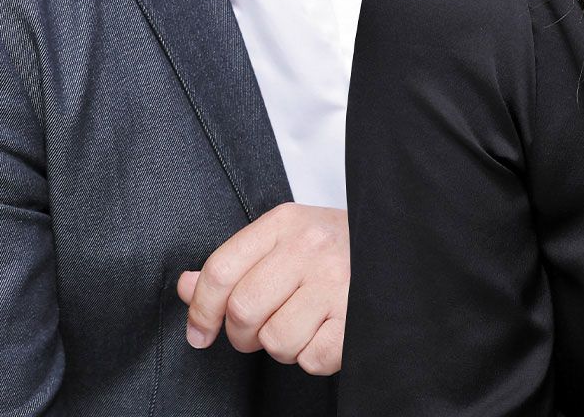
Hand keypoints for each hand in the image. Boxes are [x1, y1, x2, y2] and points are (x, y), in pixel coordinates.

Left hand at [176, 203, 348, 375]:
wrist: (398, 241)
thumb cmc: (334, 248)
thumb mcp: (282, 241)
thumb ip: (233, 264)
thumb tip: (185, 287)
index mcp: (285, 223)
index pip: (220, 271)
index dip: (201, 310)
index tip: (199, 333)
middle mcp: (311, 247)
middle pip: (244, 310)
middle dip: (241, 334)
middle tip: (256, 331)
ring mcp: (338, 282)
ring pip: (276, 341)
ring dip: (280, 347)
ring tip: (299, 326)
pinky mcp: (360, 317)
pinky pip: (312, 359)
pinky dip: (312, 357)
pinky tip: (324, 334)